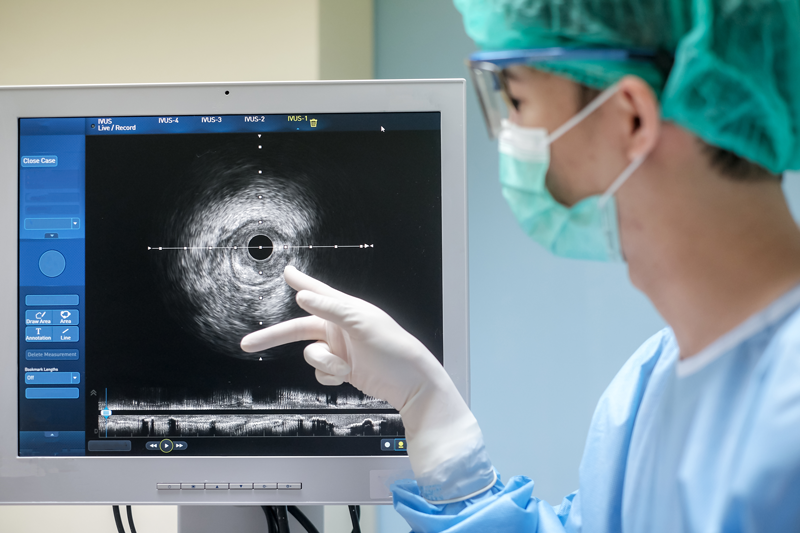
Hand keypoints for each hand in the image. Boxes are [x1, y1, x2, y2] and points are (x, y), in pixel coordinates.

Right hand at [240, 266, 494, 501]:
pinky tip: (348, 376)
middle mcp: (339, 328)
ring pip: (310, 356)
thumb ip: (331, 309)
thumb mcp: (363, 324)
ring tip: (346, 367)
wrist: (410, 384)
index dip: (300, 282)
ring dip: (324, 364)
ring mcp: (339, 350)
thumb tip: (302, 297)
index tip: (287, 272)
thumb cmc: (393, 348)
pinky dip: (330, 377)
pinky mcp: (341, 370)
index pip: (317, 292)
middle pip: (298, 329)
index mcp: (345, 310)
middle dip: (274, 337)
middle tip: (248, 344)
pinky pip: (320, 374)